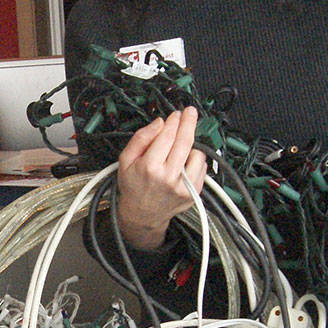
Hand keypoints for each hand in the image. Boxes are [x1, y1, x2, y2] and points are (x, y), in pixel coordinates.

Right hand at [115, 108, 206, 251]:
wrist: (142, 214)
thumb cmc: (133, 186)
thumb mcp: (125, 160)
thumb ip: (141, 138)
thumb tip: (159, 123)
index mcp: (149, 168)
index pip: (167, 136)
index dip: (174, 121)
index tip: (176, 114)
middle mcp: (168, 178)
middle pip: (185, 142)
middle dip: (189, 123)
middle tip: (190, 112)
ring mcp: (183, 187)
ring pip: (197, 154)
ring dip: (192, 145)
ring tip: (181, 148)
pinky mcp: (193, 193)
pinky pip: (202, 168)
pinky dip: (196, 160)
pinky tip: (185, 162)